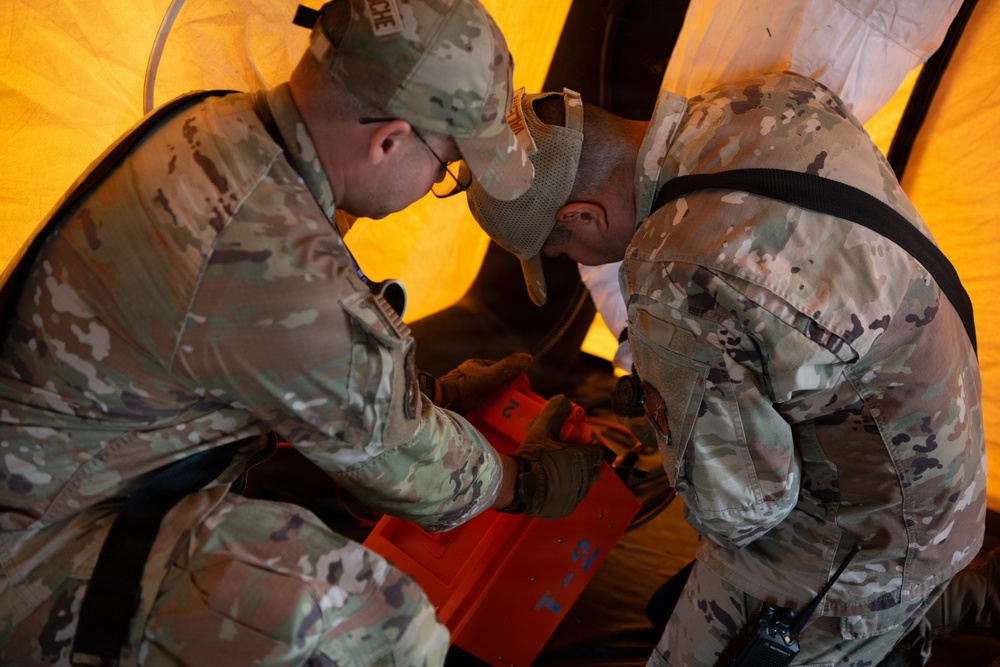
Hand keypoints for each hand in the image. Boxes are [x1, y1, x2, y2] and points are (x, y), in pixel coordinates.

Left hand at [433, 352, 532, 413]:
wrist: (442, 403)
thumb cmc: (465, 388)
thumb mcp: (490, 376)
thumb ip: (508, 368)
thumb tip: (529, 358)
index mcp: (476, 365)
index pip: (500, 369)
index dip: (511, 378)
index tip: (519, 389)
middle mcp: (469, 375)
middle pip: (493, 384)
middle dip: (502, 392)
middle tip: (511, 403)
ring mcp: (464, 389)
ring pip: (485, 395)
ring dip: (493, 402)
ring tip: (502, 412)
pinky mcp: (460, 401)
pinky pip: (476, 405)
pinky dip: (483, 410)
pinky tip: (489, 417)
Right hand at [504, 395, 602, 518]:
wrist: (518, 485)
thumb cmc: (533, 457)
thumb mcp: (542, 430)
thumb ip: (555, 412)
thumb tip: (564, 399)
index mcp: (583, 459)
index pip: (595, 451)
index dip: (588, 445)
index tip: (578, 443)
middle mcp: (584, 479)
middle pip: (592, 469)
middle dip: (585, 463)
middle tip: (570, 457)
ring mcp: (576, 496)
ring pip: (583, 485)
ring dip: (576, 478)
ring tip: (560, 472)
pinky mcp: (566, 508)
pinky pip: (571, 499)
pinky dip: (567, 492)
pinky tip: (554, 486)